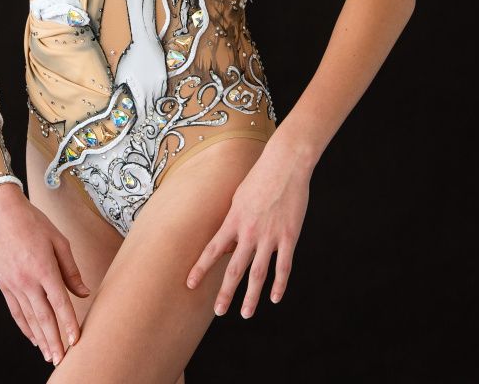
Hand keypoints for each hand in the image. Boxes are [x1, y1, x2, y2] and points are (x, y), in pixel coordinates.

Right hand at [0, 182, 89, 365]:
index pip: (60, 303)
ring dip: (41, 338)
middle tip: (62, 359)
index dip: (69, 323)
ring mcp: (13, 284)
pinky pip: (16, 311)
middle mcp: (27, 280)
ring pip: (29, 318)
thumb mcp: (59, 240)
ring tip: (50, 355)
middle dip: (54, 340)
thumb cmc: (34, 223)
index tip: (76, 340)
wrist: (1, 213)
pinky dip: (25, 327)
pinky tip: (33, 337)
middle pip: (44, 317)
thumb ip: (71, 269)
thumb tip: (84, 292)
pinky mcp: (4, 285)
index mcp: (44, 268)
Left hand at [114, 39, 167, 121]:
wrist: (145, 43)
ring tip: (149, 118)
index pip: (139, 113)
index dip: (137, 123)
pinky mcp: (163, 78)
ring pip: (156, 102)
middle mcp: (150, 90)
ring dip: (152, 111)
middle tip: (141, 127)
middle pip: (149, 110)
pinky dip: (159, 100)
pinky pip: (162, 93)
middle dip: (145, 120)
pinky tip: (157, 104)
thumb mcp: (121, 75)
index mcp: (139, 91)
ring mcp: (158, 84)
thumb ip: (122, 90)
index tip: (134, 129)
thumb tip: (120, 103)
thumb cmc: (130, 57)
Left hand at [184, 141, 311, 317]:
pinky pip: (283, 266)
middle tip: (219, 311)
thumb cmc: (260, 178)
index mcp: (234, 220)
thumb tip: (226, 246)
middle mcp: (249, 231)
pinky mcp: (289, 237)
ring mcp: (270, 236)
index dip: (201, 268)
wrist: (285, 164)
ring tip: (245, 313)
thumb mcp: (238, 198)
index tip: (190, 284)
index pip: (213, 249)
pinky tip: (274, 298)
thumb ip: (233, 223)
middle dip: (225, 292)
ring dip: (251, 296)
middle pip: (234, 268)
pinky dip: (279, 284)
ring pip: (258, 273)